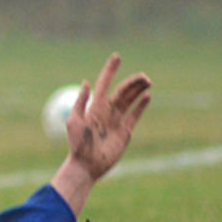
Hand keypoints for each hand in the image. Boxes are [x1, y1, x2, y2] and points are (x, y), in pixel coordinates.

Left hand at [50, 52, 150, 214]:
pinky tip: (147, 96)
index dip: (110, 70)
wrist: (86, 164)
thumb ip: (80, 102)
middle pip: (122, 91)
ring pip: (130, 101)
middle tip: (143, 76)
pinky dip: (141, 106)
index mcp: (94, 106)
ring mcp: (116, 120)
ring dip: (138, 90)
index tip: (116, 57)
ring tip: (148, 81)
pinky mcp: (125, 131)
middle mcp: (106, 111)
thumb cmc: (77, 144)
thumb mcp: (74, 120)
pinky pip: (134, 115)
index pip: (104, 83)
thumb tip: (86, 82)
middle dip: (132, 82)